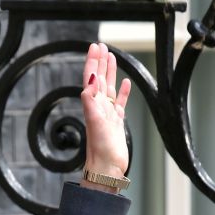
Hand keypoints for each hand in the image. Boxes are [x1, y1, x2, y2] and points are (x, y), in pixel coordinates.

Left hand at [80, 43, 131, 189]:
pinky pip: (120, 103)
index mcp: (92, 104)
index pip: (91, 77)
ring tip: (111, 58)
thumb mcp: (94, 121)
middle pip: (99, 79)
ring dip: (110, 73)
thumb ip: (90, 100)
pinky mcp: (117, 123)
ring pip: (109, 88)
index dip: (92, 62)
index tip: (95, 46)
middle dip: (100, 62)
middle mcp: (99, 107)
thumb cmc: (100, 149)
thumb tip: (89, 80)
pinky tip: (125, 83)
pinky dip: (123, 92)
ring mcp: (108, 114)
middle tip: (101, 45)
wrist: (106, 168)